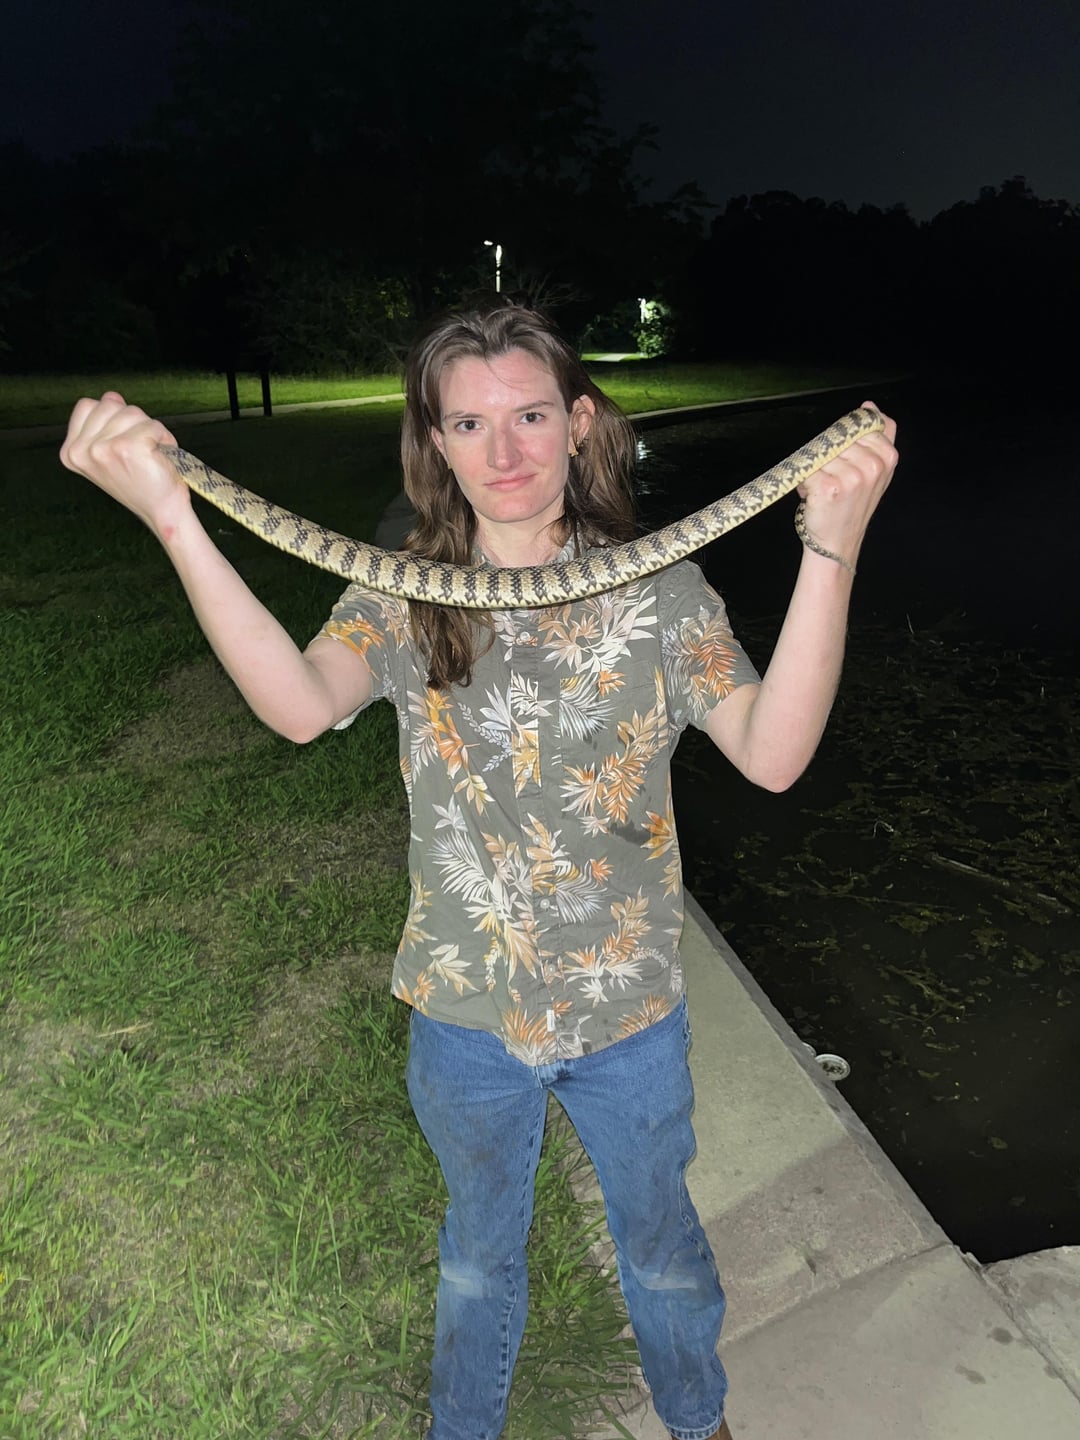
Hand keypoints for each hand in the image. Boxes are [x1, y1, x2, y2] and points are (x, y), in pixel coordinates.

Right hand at [60, 392, 191, 537]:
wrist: (161, 510)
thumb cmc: (140, 480)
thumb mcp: (111, 450)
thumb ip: (105, 422)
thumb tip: (111, 397)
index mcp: (71, 451)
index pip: (88, 406)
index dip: (112, 418)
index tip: (122, 444)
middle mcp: (82, 451)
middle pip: (110, 404)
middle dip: (132, 422)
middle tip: (139, 451)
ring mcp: (102, 449)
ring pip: (132, 412)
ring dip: (150, 430)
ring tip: (150, 455)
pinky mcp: (127, 448)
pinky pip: (153, 425)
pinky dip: (164, 438)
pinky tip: (160, 457)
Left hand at [796, 402, 897, 571]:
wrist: (838, 541)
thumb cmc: (853, 504)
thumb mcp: (875, 469)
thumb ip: (878, 436)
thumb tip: (869, 407)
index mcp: (887, 456)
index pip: (857, 426)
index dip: (844, 442)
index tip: (845, 460)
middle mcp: (873, 466)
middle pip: (836, 440)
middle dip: (829, 457)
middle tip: (835, 479)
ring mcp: (852, 477)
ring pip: (821, 455)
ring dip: (815, 471)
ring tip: (825, 489)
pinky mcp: (829, 487)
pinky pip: (807, 471)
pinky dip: (804, 483)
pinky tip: (814, 497)